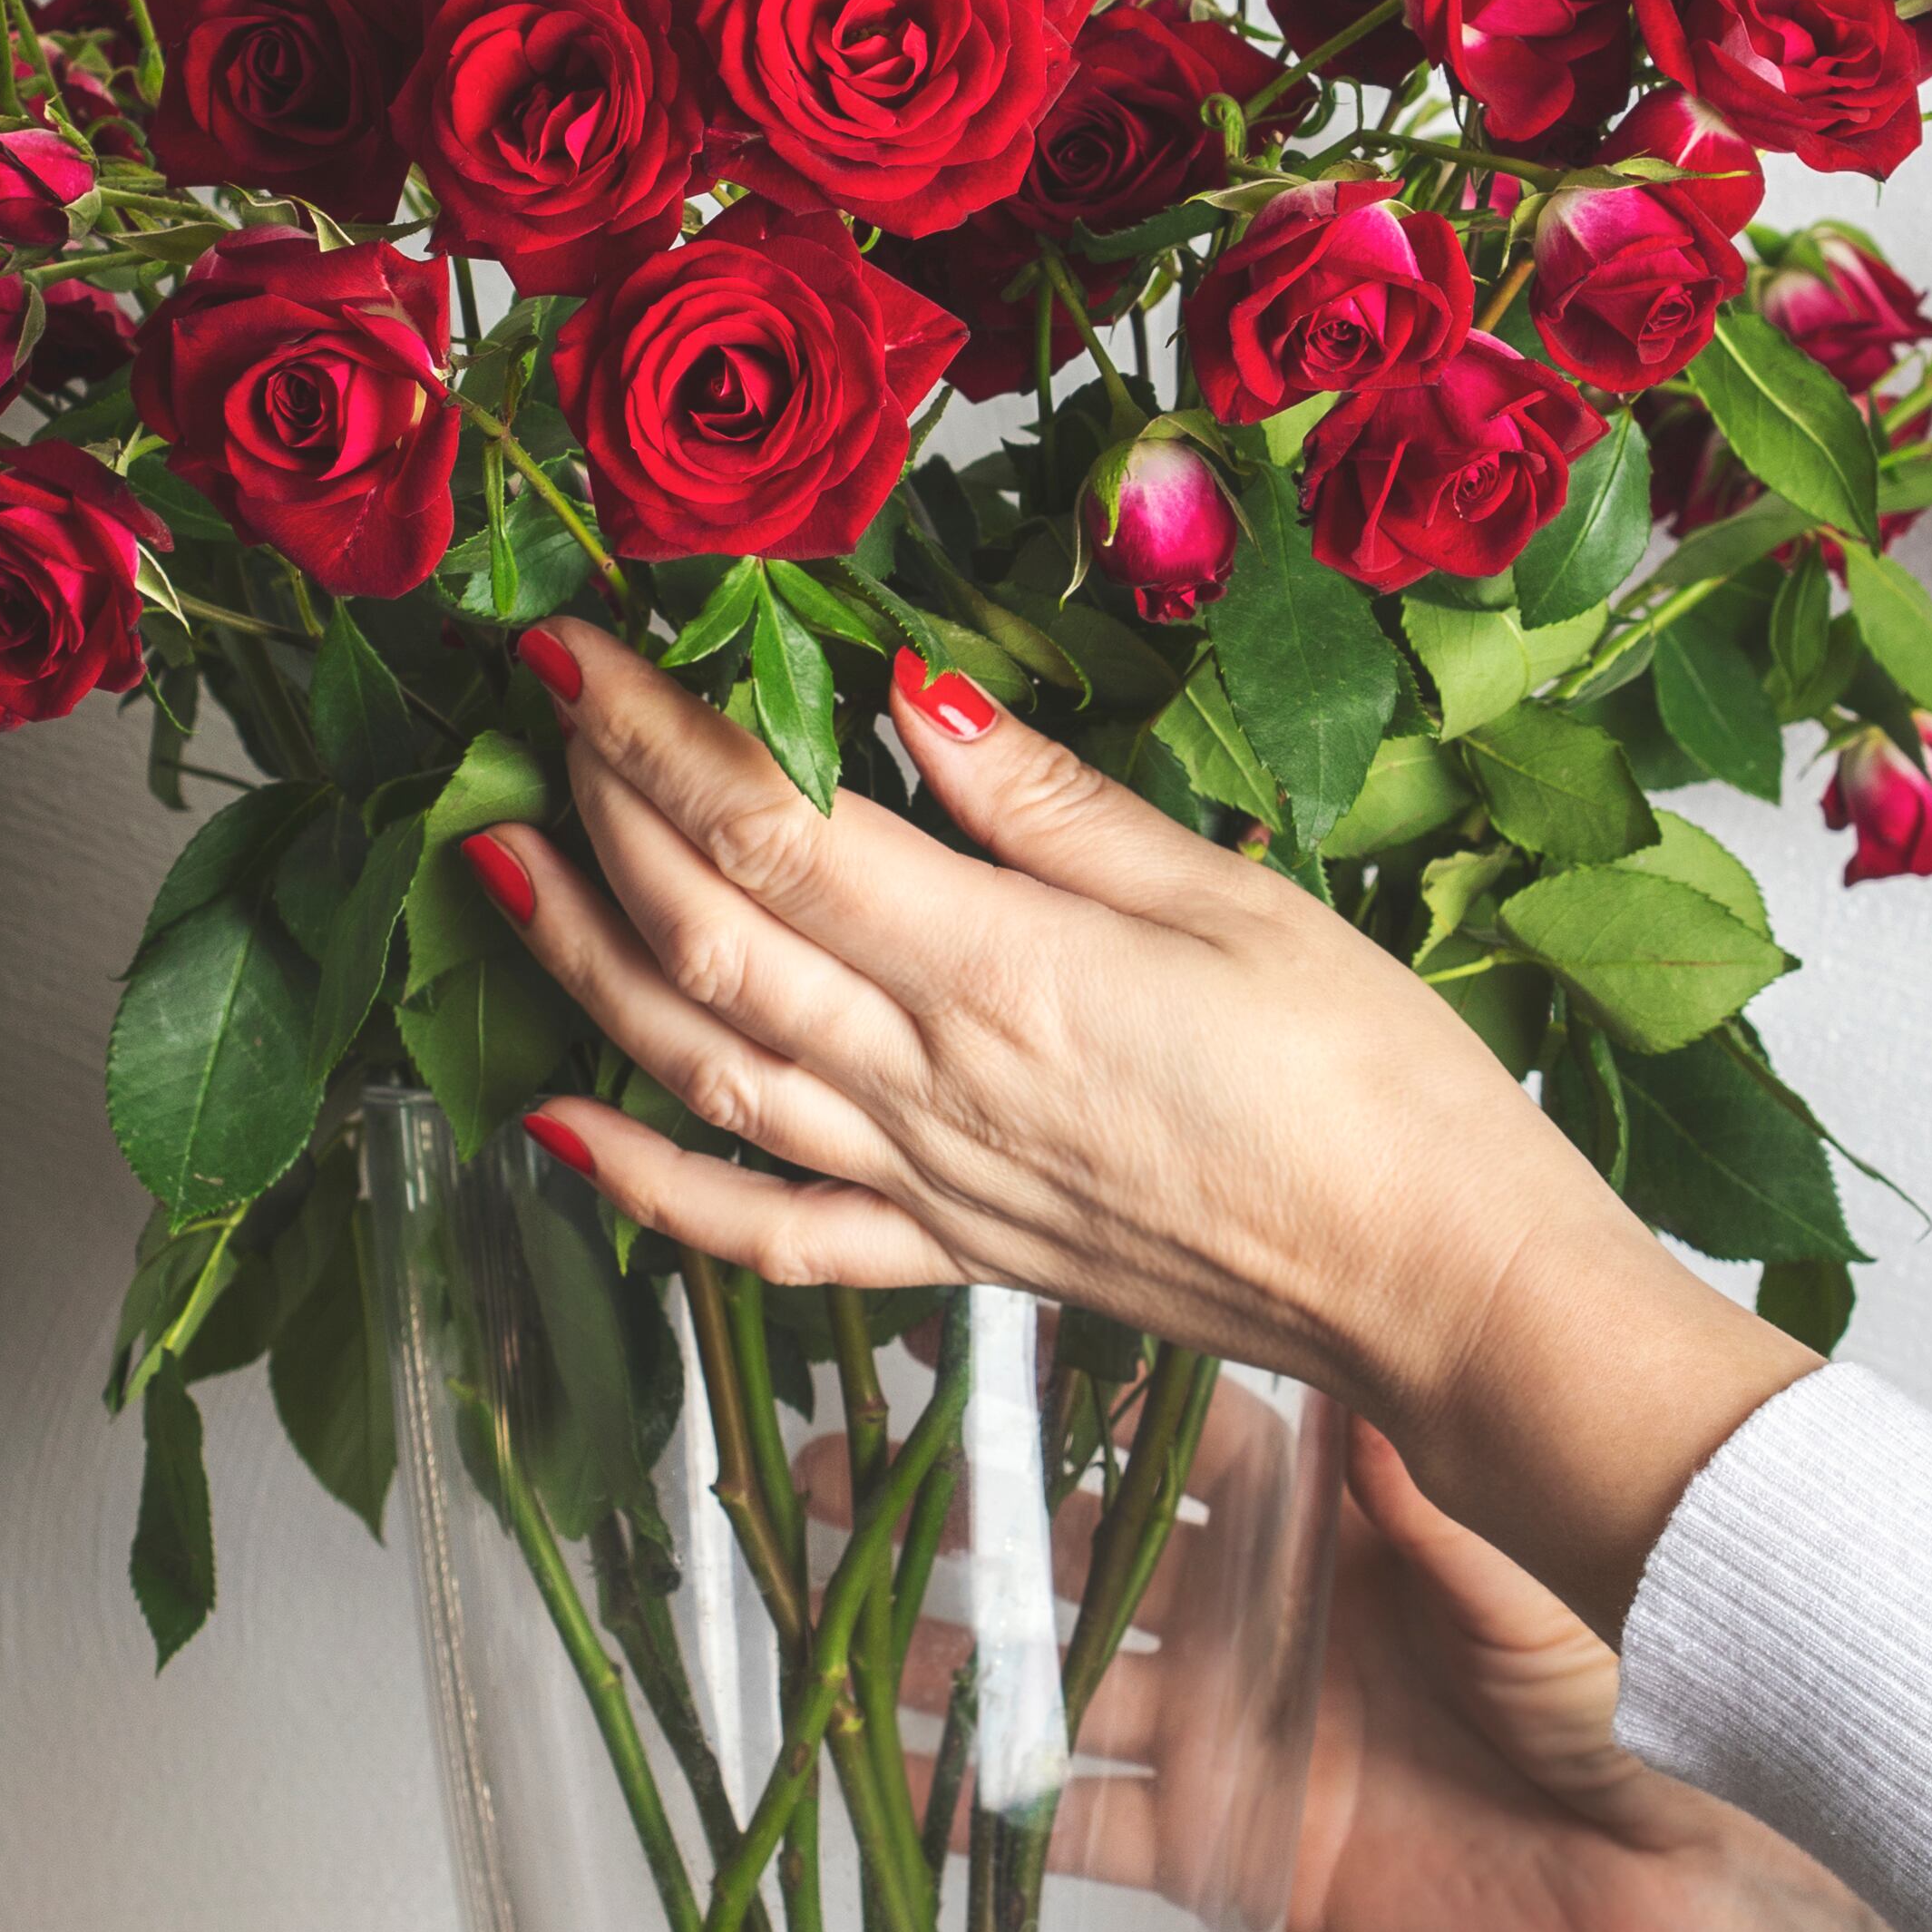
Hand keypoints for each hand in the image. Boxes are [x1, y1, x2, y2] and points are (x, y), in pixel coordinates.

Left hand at [495, 625, 1811, 1644]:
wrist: (1434, 1285)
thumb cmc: (1370, 1083)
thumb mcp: (1227, 894)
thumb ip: (1048, 802)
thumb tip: (905, 685)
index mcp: (1000, 971)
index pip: (771, 825)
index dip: (651, 731)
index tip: (570, 645)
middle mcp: (932, 1084)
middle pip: (705, 932)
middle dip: (596, 813)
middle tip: (528, 713)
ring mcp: (930, 1183)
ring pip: (700, 1067)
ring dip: (579, 966)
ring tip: (497, 866)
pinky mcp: (955, 1257)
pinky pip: (765, 1233)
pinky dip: (647, 1184)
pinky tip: (558, 1130)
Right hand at [884, 1396, 1931, 1931]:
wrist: (1709, 1869)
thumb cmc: (1642, 1675)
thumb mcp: (1509, 1535)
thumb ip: (1402, 1467)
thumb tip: (1320, 1358)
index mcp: (1326, 1510)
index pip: (1161, 1428)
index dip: (1057, 1388)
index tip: (946, 1336)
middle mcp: (1266, 1606)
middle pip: (1077, 1545)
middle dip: (955, 1513)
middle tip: (816, 1474)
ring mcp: (1244, 1728)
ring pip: (1058, 1683)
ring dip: (946, 1658)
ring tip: (820, 1623)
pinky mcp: (1246, 1849)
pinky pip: (1097, 1834)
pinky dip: (1000, 1818)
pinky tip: (904, 1790)